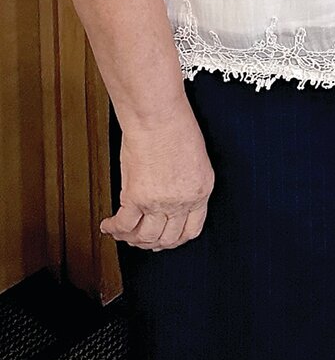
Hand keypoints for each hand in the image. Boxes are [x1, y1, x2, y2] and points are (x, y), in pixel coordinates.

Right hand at [102, 102, 213, 249]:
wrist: (157, 115)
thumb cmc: (175, 125)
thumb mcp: (193, 158)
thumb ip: (184, 181)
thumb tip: (168, 194)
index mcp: (201, 190)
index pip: (192, 229)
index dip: (177, 239)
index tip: (168, 238)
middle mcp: (182, 201)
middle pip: (168, 238)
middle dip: (154, 244)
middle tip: (142, 240)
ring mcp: (159, 202)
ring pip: (145, 237)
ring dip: (132, 240)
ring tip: (124, 233)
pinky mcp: (136, 197)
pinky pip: (123, 225)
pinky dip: (113, 229)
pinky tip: (108, 226)